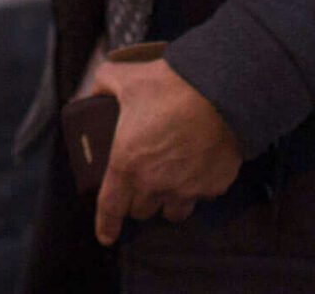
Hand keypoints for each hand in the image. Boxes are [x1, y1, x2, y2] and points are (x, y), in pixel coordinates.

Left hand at [88, 58, 244, 244]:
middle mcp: (155, 184)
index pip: (110, 207)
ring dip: (167, 201)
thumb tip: (92, 92)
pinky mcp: (213, 186)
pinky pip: (201, 196)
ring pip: (172, 212)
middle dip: (138, 199)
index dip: (106, 225)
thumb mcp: (126, 78)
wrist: (222, 91)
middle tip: (142, 179)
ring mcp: (186, 189)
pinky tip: (198, 167)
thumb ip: (103, 84)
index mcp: (127, 164)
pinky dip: (197, 187)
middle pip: (141, 210)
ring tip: (170, 181)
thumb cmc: (171, 86)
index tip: (106, 236)